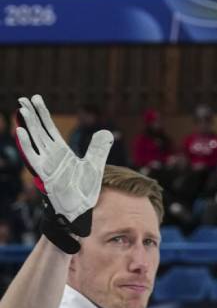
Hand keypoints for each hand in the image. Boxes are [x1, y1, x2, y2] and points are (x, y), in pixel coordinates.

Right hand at [15, 94, 111, 228]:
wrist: (81, 209)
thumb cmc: (84, 189)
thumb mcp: (94, 164)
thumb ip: (98, 148)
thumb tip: (105, 131)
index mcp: (61, 151)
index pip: (49, 128)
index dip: (42, 113)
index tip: (35, 99)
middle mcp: (51, 155)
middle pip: (39, 130)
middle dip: (31, 114)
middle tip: (23, 98)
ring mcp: (46, 164)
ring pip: (35, 140)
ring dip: (28, 125)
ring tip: (21, 109)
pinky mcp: (45, 174)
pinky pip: (33, 157)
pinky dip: (27, 145)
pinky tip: (21, 132)